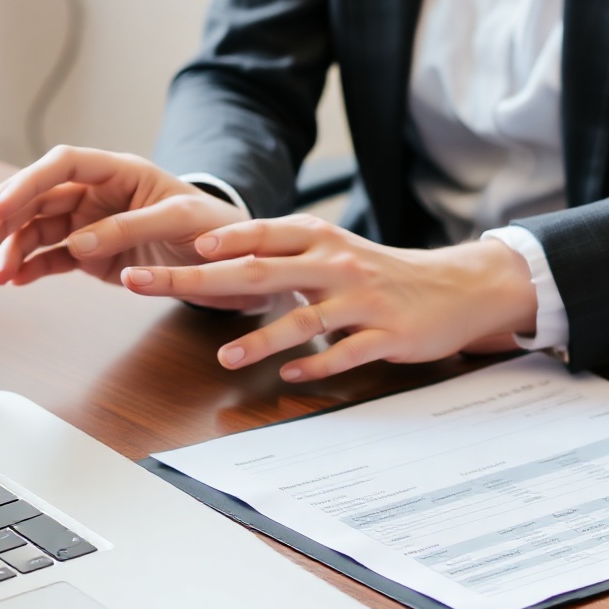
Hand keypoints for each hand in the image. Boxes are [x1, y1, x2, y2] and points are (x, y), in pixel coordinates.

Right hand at [0, 146, 245, 289]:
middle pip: (38, 196)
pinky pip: (51, 257)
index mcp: (119, 171)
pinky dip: (29, 268)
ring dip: (11, 248)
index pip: (62, 164)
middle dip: (3, 218)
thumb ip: (129, 229)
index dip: (26, 182)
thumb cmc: (216, 229)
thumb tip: (78, 243)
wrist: (237, 265)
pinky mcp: (91, 255)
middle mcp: (98, 193)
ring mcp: (91, 224)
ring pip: (37, 229)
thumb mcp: (180, 222)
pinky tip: (12, 279)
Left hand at [120, 214, 538, 382]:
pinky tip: (288, 375)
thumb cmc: (382, 270)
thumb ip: (284, 252)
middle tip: (152, 285)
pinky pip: (344, 352)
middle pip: (259, 271)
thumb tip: (220, 258)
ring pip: (302, 318)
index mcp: (319, 237)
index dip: (218, 240)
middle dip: (199, 280)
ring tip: (224, 357)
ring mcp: (360, 299)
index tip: (176, 247)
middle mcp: (335, 262)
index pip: (259, 233)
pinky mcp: (385, 333)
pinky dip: (315, 364)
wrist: (456, 286)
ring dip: (260, 339)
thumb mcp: (333, 249)